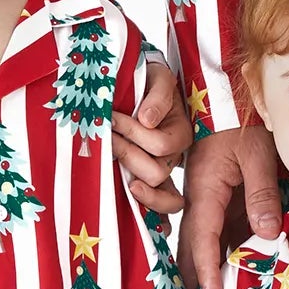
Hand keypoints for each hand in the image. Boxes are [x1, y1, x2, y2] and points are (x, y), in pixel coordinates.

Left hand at [115, 60, 191, 216]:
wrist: (142, 87)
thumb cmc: (151, 82)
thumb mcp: (158, 78)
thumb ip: (158, 95)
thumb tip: (147, 120)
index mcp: (180, 133)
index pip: (160, 144)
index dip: (134, 132)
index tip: (113, 117)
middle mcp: (174, 156)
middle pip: (157, 172)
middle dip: (128, 153)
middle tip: (108, 138)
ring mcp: (161, 170)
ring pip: (158, 192)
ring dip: (130, 176)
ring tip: (110, 159)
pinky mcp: (147, 179)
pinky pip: (158, 207)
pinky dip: (147, 210)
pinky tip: (131, 205)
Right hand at [180, 125, 282, 288]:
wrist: (227, 98)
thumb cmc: (243, 123)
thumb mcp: (258, 155)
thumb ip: (262, 195)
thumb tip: (267, 235)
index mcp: (204, 188)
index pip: (202, 238)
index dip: (206, 271)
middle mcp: (198, 197)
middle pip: (191, 246)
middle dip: (195, 279)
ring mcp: (205, 197)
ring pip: (200, 240)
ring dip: (203, 269)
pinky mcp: (215, 196)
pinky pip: (213, 229)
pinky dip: (216, 252)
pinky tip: (225, 270)